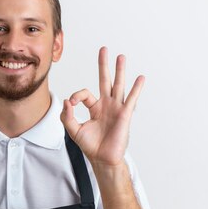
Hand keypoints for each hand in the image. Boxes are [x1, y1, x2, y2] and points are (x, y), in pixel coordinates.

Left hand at [60, 46, 144, 167]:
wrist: (102, 159)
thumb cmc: (90, 145)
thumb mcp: (73, 130)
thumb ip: (67, 116)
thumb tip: (67, 101)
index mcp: (94, 107)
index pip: (84, 94)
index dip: (76, 96)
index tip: (71, 104)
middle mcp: (106, 105)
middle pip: (105, 81)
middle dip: (104, 65)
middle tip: (104, 50)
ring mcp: (116, 108)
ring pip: (118, 86)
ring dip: (119, 71)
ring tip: (121, 57)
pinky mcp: (124, 115)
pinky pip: (130, 99)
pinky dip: (136, 89)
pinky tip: (140, 78)